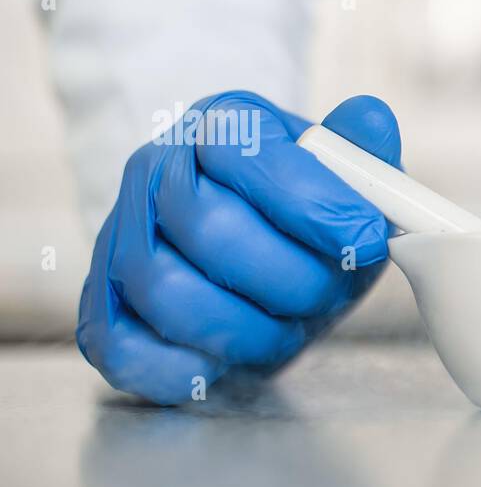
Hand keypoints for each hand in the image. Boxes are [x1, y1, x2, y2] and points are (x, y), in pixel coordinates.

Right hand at [77, 91, 401, 403]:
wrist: (250, 254)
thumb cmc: (303, 217)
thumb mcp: (343, 181)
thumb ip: (359, 152)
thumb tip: (372, 118)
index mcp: (219, 127)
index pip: (248, 153)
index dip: (314, 204)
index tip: (366, 239)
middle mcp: (156, 171)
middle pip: (211, 229)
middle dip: (291, 278)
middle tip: (329, 295)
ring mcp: (120, 238)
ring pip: (167, 293)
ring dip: (247, 329)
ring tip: (286, 327)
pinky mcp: (102, 307)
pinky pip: (123, 348)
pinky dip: (182, 368)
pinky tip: (228, 364)